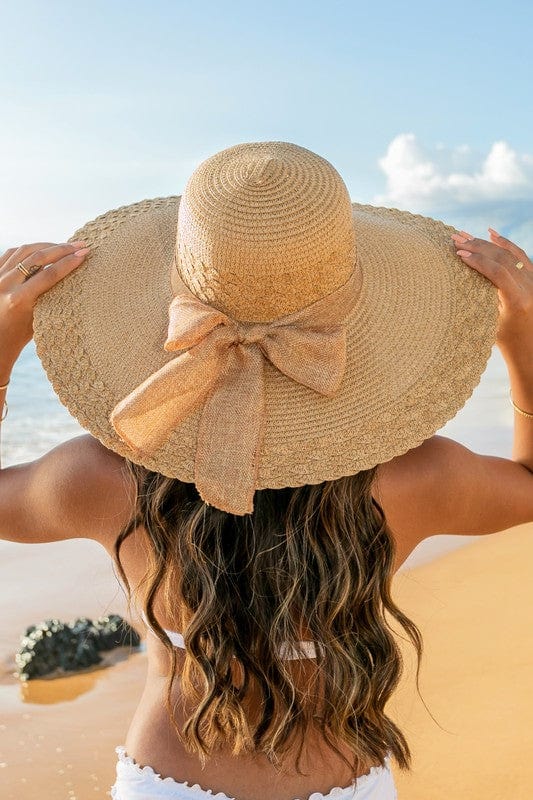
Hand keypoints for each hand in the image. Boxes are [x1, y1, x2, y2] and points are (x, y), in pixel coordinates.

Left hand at [0, 241, 89, 377]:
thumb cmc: (19, 336)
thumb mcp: (38, 319)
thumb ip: (48, 296)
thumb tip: (69, 275)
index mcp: (19, 300)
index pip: (49, 275)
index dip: (68, 263)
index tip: (84, 254)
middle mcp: (6, 285)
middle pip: (38, 258)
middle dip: (62, 249)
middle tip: (80, 245)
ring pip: (25, 251)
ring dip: (47, 245)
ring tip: (65, 245)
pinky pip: (12, 253)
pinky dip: (29, 249)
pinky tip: (42, 249)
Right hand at [452, 229, 532, 362]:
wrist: (530, 349)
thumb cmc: (507, 343)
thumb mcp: (491, 323)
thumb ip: (484, 298)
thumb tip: (463, 277)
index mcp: (519, 300)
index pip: (497, 272)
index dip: (477, 260)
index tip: (459, 252)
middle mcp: (531, 287)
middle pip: (503, 258)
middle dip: (478, 246)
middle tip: (456, 238)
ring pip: (511, 254)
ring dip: (486, 243)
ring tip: (466, 235)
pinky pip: (520, 256)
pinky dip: (505, 244)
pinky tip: (492, 233)